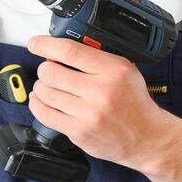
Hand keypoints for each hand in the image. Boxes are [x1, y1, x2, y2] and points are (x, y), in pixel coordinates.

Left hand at [25, 35, 173, 171]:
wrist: (146, 137)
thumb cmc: (133, 102)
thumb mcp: (124, 70)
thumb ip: (95, 59)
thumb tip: (58, 51)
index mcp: (112, 70)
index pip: (69, 50)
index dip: (45, 45)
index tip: (35, 44)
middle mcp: (100, 91)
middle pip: (51, 72)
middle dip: (45, 69)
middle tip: (49, 71)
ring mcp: (88, 114)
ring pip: (45, 92)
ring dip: (41, 87)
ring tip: (48, 87)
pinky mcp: (79, 132)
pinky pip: (45, 114)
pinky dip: (38, 105)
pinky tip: (41, 101)